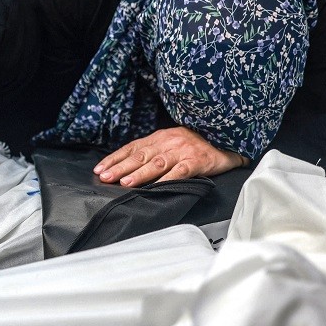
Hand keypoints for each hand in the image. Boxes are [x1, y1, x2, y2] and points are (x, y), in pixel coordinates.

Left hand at [93, 127, 246, 187]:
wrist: (225, 139)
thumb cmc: (194, 144)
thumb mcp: (169, 142)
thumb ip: (151, 151)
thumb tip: (127, 166)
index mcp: (158, 138)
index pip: (131, 148)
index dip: (114, 158)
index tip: (99, 169)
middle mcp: (167, 143)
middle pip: (140, 156)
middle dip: (120, 167)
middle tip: (105, 177)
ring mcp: (182, 152)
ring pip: (157, 163)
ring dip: (140, 173)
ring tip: (125, 182)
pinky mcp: (197, 161)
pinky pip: (181, 171)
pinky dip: (168, 179)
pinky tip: (157, 187)